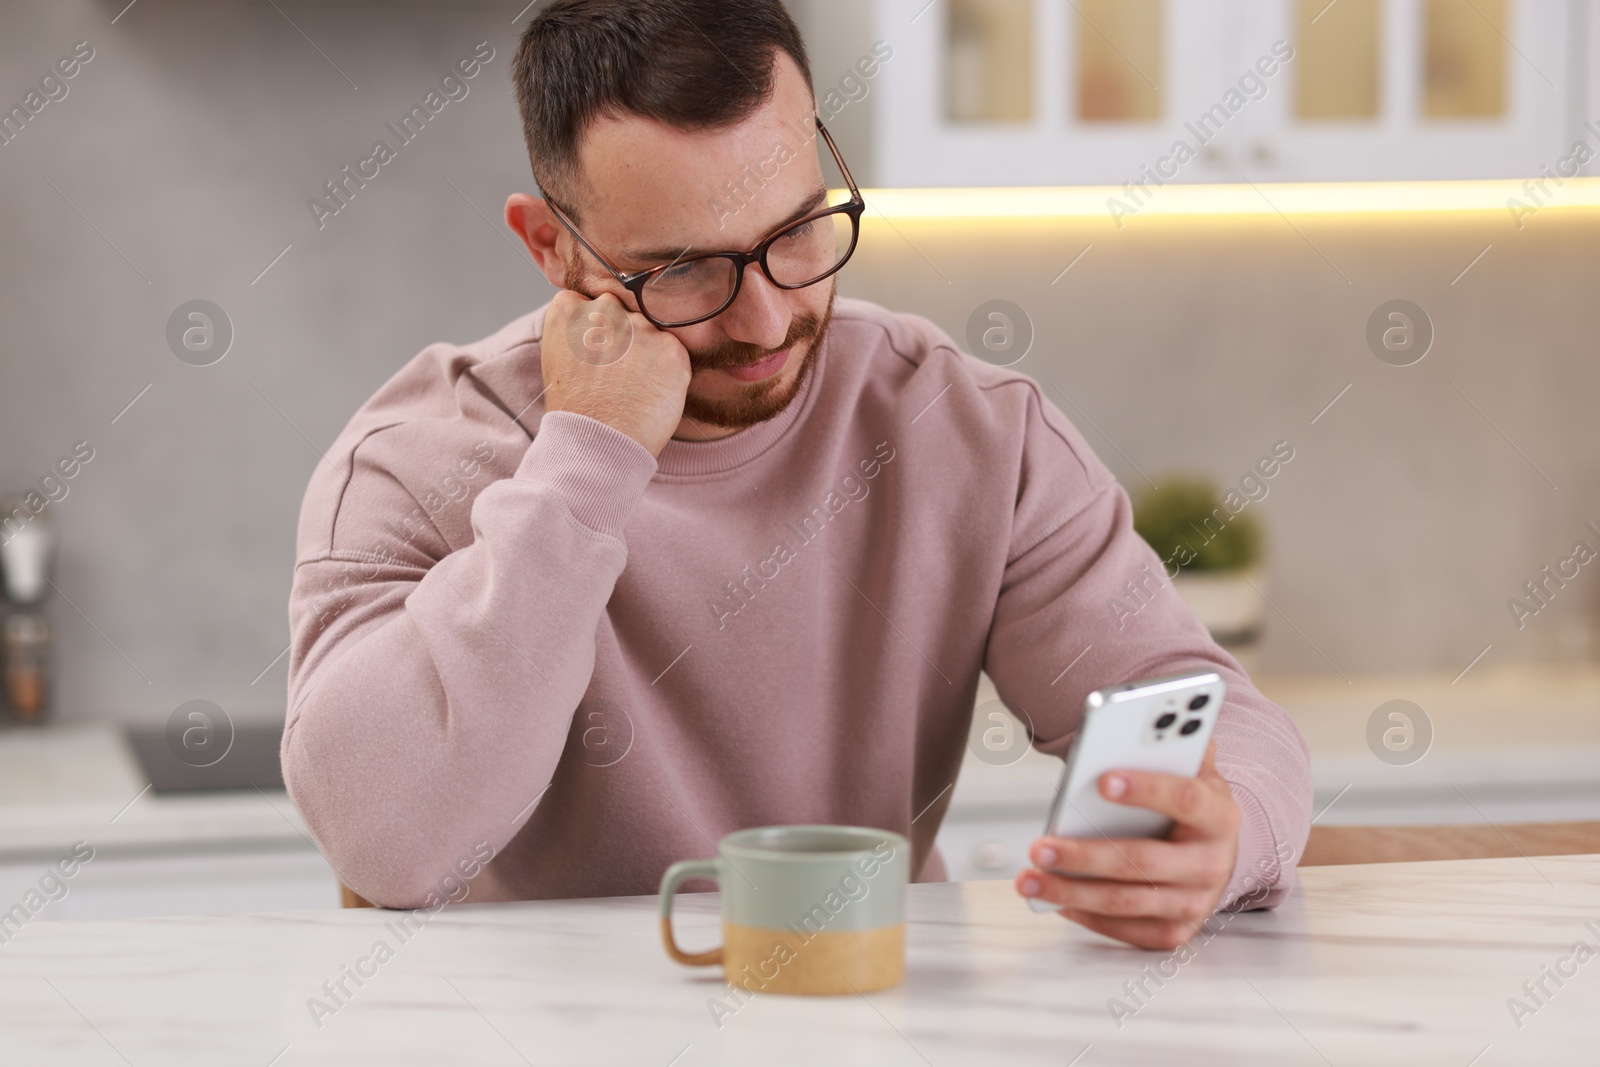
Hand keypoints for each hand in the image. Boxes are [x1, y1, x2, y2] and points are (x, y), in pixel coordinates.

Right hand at [541, 290, 691, 457]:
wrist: (597, 443)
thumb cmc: (576, 408)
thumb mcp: (559, 358)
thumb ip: (578, 329)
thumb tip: (600, 318)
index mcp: (568, 309)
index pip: (589, 302)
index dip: (594, 330)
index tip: (594, 354)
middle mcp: (604, 308)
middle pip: (621, 310)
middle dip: (622, 334)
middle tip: (616, 372)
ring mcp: (639, 326)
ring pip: (649, 328)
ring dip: (646, 350)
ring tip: (633, 386)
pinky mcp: (671, 347)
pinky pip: (673, 351)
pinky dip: (667, 370)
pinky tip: (649, 392)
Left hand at [1015, 742, 1241, 949]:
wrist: (1216, 854)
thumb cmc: (1191, 806)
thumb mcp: (1191, 770)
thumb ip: (1175, 744)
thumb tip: (1143, 723)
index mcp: (1218, 815)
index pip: (1185, 799)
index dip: (1146, 789)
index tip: (1102, 779)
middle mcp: (1211, 864)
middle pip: (1142, 861)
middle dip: (1086, 856)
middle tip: (1041, 847)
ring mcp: (1194, 903)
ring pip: (1126, 901)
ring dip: (1072, 892)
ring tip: (1031, 878)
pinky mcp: (1174, 932)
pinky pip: (1126, 930)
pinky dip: (1086, 916)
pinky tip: (1055, 900)